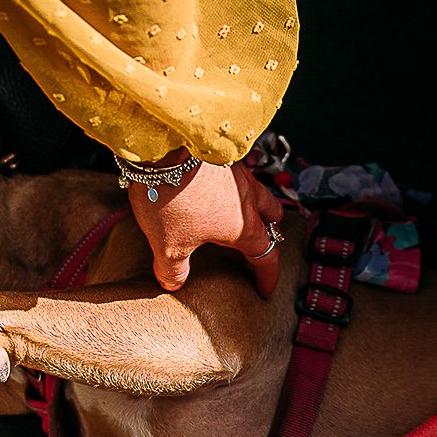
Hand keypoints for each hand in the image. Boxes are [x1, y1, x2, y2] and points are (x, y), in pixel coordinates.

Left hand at [128, 152, 287, 297]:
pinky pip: (236, 174)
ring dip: (254, 204)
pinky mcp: (220, 155)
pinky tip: (211, 189)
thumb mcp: (167, 245)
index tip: (265, 290)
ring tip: (236, 212)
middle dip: (270, 230)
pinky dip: (232, 186)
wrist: (164, 146)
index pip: (267, 256)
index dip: (267, 276)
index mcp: (244, 228)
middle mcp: (248, 198)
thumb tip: (173, 284)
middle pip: (272, 216)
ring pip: (257, 191)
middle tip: (258, 241)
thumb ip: (173, 270)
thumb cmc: (171, 199)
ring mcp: (237, 173)